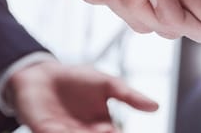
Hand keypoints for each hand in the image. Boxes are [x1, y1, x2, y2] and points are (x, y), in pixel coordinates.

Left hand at [7, 60, 158, 132]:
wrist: (43, 74)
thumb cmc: (77, 80)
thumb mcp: (108, 84)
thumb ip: (130, 97)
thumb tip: (157, 107)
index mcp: (102, 127)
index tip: (115, 130)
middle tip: (107, 129)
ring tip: (99, 127)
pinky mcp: (44, 131)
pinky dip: (64, 132)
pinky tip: (65, 128)